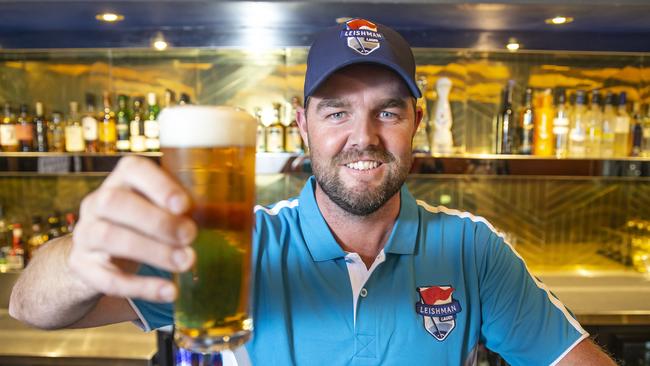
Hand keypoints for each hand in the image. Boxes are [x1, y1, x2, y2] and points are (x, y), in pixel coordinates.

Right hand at [69, 156, 196, 302]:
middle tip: (191, 235)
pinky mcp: (84, 268)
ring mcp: (85, 234)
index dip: (158, 184)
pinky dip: (141, 286)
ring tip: (186, 262)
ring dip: (151, 251)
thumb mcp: (160, 208)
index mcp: (121, 180)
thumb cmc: (142, 223)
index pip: (131, 168)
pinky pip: (107, 279)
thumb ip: (191, 208)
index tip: (184, 204)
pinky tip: (169, 291)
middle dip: (156, 220)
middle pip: (115, 203)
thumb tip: (240, 215)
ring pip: (108, 237)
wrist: (96, 255)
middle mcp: (97, 202)